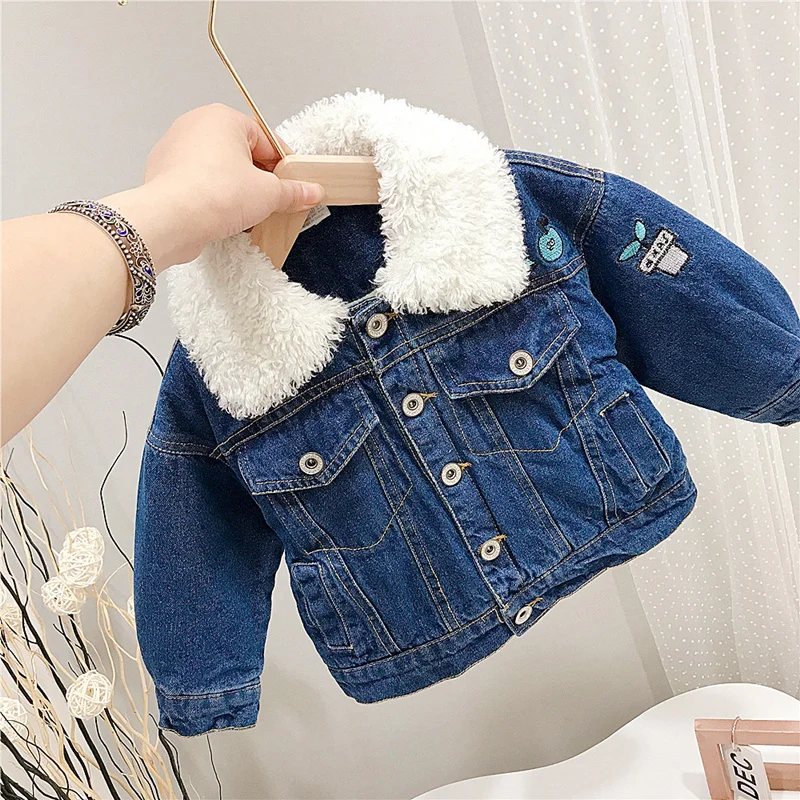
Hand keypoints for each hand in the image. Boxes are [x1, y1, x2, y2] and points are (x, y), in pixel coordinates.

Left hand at [102, 104, 324, 272]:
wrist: (172, 220)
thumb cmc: (217, 194)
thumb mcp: (268, 194)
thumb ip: (293, 191)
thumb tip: (312, 191)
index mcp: (223, 117)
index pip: (265, 138)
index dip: (284, 165)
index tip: (294, 185)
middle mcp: (196, 125)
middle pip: (241, 151)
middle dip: (259, 177)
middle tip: (273, 202)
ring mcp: (176, 148)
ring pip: (218, 167)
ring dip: (236, 188)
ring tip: (248, 212)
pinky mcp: (164, 173)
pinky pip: (199, 181)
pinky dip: (213, 196)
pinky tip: (222, 216)